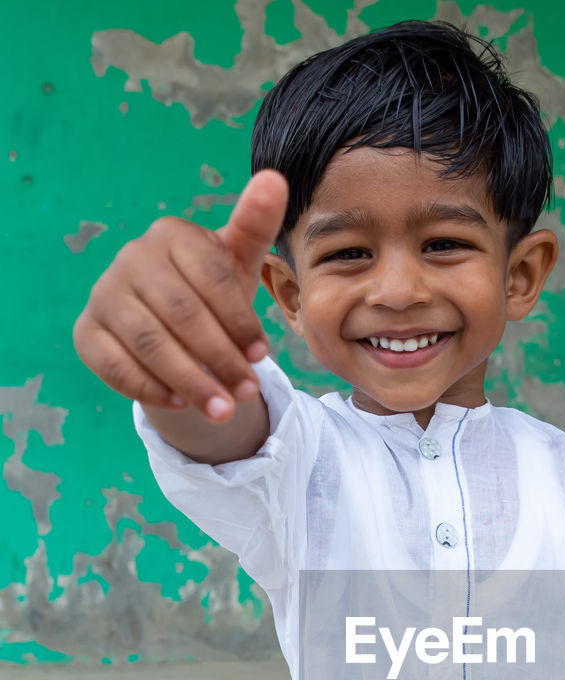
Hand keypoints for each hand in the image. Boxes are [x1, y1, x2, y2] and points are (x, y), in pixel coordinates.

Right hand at [72, 169, 288, 421]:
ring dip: (190, 381)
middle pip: (181, 313)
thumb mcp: (237, 261)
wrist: (170, 325)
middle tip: (247, 392)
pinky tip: (180, 404)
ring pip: (149, 343)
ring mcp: (104, 295)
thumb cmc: (212, 291)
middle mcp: (131, 258)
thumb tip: (274, 179)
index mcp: (170, 235)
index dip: (239, 320)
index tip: (261, 356)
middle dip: (219, 358)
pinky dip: (149, 388)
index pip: (210, 278)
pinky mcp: (87, 332)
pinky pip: (115, 365)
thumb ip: (255, 225)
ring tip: (223, 412)